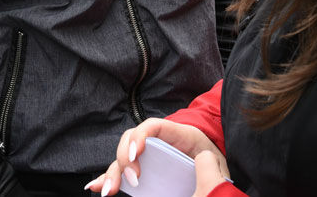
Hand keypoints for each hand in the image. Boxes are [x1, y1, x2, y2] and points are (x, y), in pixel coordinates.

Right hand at [84, 118, 226, 194]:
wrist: (220, 174)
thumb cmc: (218, 165)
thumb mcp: (217, 163)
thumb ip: (210, 163)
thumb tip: (202, 161)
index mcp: (179, 134)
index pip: (153, 126)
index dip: (140, 137)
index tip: (136, 156)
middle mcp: (158, 142)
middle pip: (131, 141)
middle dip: (124, 159)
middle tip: (133, 180)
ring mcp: (149, 157)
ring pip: (122, 158)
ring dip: (112, 173)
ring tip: (108, 190)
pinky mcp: (144, 172)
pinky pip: (121, 172)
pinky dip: (107, 178)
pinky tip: (96, 187)